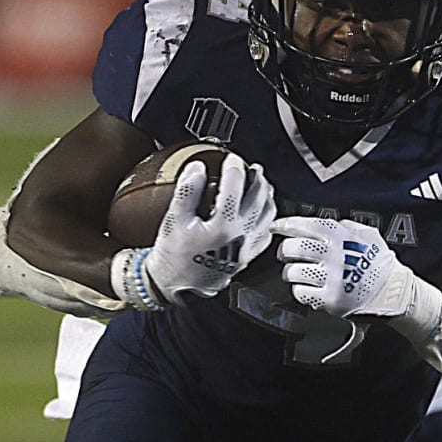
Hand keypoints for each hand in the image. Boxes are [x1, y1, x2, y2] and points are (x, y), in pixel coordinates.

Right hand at [140, 153, 275, 301]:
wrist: (176, 284)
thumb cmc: (174, 254)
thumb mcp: (173, 220)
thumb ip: (187, 192)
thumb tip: (198, 168)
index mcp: (222, 226)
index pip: (235, 186)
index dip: (234, 167)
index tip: (231, 158)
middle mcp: (240, 236)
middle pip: (259, 197)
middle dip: (256, 177)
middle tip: (250, 166)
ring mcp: (247, 247)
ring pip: (268, 214)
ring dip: (266, 194)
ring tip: (260, 182)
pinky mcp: (248, 256)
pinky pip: (267, 232)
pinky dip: (267, 216)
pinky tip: (261, 209)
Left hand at [273, 215, 441, 339]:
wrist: (395, 294)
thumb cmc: (380, 265)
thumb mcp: (369, 236)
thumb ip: (346, 226)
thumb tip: (322, 223)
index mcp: (343, 237)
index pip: (307, 225)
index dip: (287, 224)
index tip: (276, 227)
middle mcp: (335, 256)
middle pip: (293, 248)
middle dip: (284, 251)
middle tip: (286, 254)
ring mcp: (332, 278)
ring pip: (293, 272)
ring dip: (290, 273)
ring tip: (297, 274)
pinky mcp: (330, 299)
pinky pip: (301, 293)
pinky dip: (300, 291)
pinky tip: (308, 289)